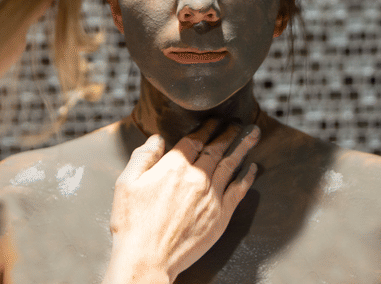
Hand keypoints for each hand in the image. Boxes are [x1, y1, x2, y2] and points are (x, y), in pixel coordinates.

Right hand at [103, 120, 259, 283]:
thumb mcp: (126, 183)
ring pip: (231, 164)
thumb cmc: (132, 224)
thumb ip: (143, 156)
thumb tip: (157, 139)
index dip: (205, 128)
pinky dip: (247, 177)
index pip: (194, 140)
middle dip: (227, 133)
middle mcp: (197, 177)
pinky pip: (239, 190)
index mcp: (174, 166)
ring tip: (253, 134)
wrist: (147, 259)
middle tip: (236, 122)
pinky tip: (252, 168)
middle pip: (216, 148)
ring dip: (243, 146)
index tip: (213, 120)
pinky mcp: (221, 215)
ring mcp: (212, 196)